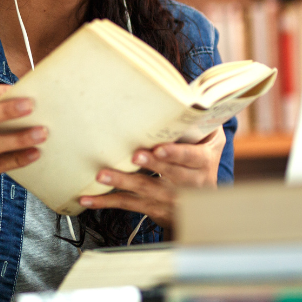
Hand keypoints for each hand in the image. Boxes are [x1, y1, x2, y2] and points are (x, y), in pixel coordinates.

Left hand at [77, 127, 226, 229]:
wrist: (207, 206)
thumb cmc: (202, 160)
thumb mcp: (212, 141)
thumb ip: (204, 120)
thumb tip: (194, 92)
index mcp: (203, 162)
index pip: (190, 157)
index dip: (175, 154)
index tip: (159, 148)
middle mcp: (189, 184)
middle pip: (168, 174)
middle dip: (151, 165)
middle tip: (133, 156)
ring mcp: (171, 199)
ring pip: (145, 190)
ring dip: (122, 182)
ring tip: (102, 175)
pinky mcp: (154, 209)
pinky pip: (129, 205)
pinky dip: (107, 202)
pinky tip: (88, 200)